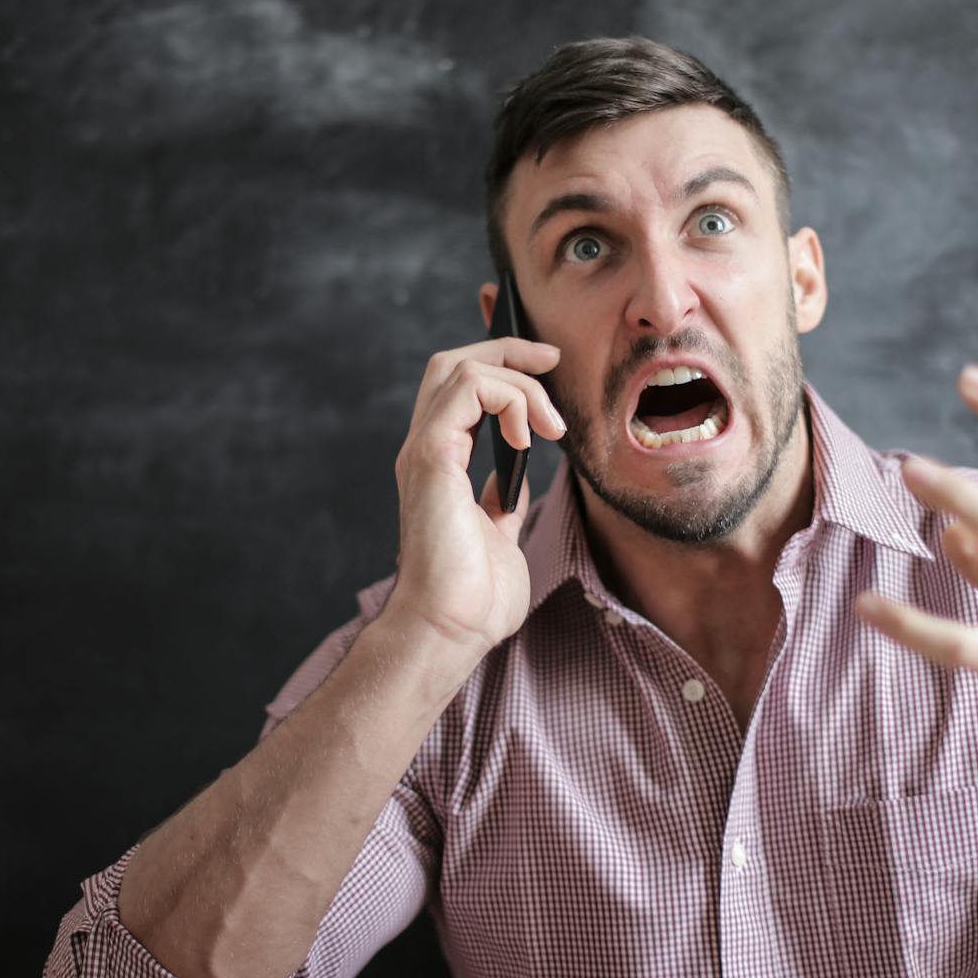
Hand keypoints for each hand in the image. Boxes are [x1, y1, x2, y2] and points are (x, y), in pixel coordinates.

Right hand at [387, 336, 565, 661]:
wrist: (450, 629)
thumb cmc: (473, 598)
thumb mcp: (500, 536)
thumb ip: (503, 501)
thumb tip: (518, 480)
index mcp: (442, 465)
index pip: (461, 389)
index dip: (501, 365)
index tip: (547, 368)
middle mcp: (428, 450)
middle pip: (453, 362)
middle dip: (506, 348)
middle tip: (552, 359)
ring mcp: (425, 451)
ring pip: (459, 366)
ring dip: (518, 381)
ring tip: (551, 425)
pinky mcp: (432, 457)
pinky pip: (467, 389)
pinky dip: (508, 398)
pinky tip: (531, 437)